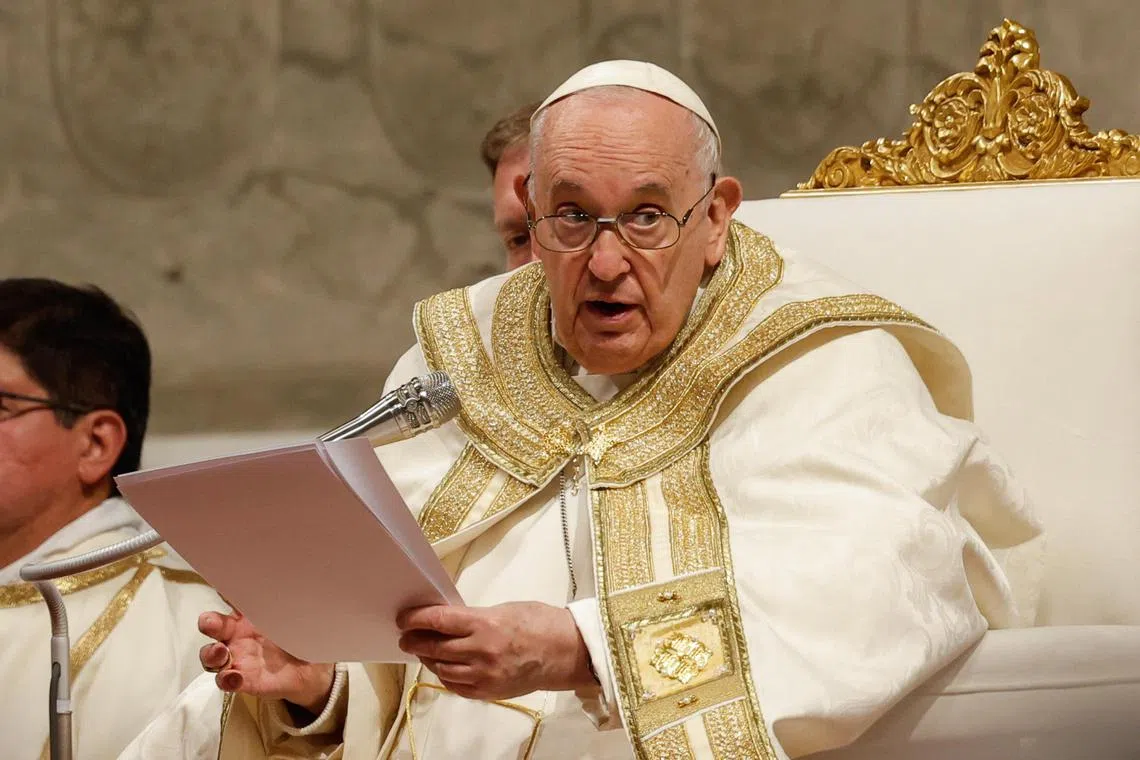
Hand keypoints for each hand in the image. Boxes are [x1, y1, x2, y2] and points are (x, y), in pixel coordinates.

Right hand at [198, 609, 334, 713]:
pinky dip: (227, 680)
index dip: (217, 600)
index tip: (217, 597)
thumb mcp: (285, 615)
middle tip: (211, 623)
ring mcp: (237, 660)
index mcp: (242, 619)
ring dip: (211, 655)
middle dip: (207, 625)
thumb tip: (264, 579)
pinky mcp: (243, 681)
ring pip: (211, 659)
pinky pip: (227, 682)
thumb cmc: (291, 636)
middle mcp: (234, 638)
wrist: (308, 667)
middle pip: (210, 630)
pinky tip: (234, 678)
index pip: (225, 605)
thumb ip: (273, 602)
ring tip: (222, 653)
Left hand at [397, 601, 596, 700]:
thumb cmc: (539, 623)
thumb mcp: (504, 609)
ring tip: (424, 651)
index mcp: (485, 624)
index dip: (416, 619)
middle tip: (406, 636)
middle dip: (415, 641)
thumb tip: (448, 621)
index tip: (404, 618)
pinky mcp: (489, 692)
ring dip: (428, 659)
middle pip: (435, 647)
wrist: (567, 652)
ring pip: (442, 668)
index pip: (438, 621)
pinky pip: (456, 686)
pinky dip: (445, 676)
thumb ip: (474, 617)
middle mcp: (480, 651)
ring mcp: (484, 675)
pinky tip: (443, 667)